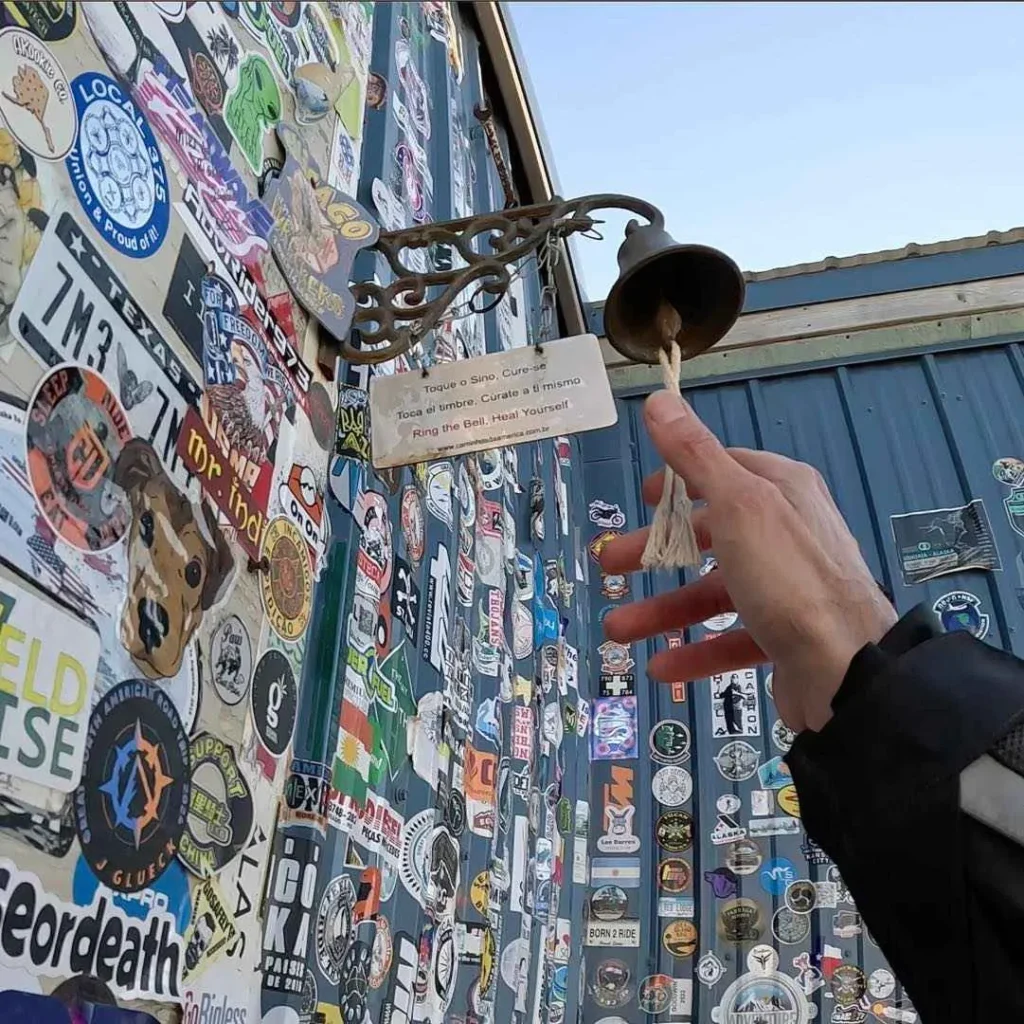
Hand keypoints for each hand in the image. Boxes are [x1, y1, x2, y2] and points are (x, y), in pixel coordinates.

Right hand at [600, 391, 897, 732]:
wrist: (847, 669)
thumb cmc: (788, 576)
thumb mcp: (738, 504)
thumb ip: (696, 454)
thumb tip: (660, 399)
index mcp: (782, 491)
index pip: (725, 471)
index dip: (680, 481)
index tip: (643, 497)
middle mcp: (788, 534)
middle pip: (711, 535)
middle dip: (656, 552)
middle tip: (610, 565)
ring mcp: (789, 588)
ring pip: (714, 592)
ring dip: (664, 610)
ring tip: (618, 629)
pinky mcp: (786, 637)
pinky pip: (732, 639)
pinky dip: (695, 651)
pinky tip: (660, 666)